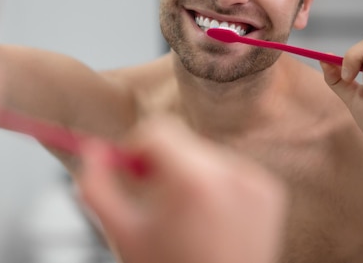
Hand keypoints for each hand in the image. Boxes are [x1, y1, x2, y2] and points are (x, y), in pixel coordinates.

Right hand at [76, 116, 286, 262]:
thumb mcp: (121, 233)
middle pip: (180, 141)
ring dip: (188, 173)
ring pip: (204, 154)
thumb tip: (92, 149)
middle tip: (155, 197)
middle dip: (162, 163)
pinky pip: (229, 169)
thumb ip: (97, 185)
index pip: (158, 129)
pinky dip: (215, 185)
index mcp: (192, 180)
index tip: (131, 168)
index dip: (136, 146)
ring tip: (186, 216)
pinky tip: (210, 220)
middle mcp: (229, 173)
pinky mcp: (270, 192)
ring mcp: (254, 182)